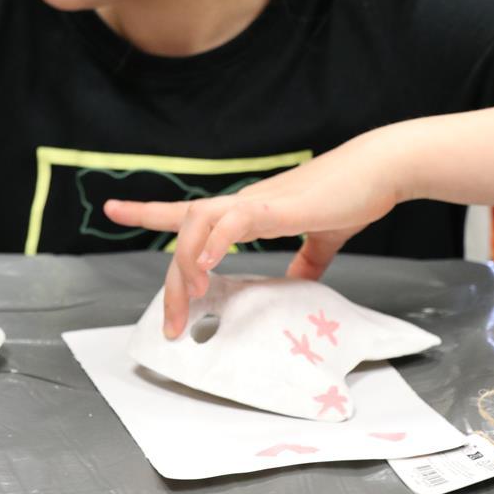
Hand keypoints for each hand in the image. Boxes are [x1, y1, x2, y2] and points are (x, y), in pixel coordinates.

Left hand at [104, 131, 399, 337]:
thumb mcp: (321, 236)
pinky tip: (208, 267)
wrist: (379, 170)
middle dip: (171, 279)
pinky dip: (215, 243)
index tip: (113, 209)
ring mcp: (256, 202)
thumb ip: (306, 260)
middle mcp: (242, 203)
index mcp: (248, 211)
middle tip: (169, 323)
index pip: (188, 211)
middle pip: (184, 231)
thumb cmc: (351, 195)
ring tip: (191, 302)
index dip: (149, 212)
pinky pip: (233, 222)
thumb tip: (299, 284)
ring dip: (186, 265)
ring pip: (197, 225)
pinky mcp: (275, 206)